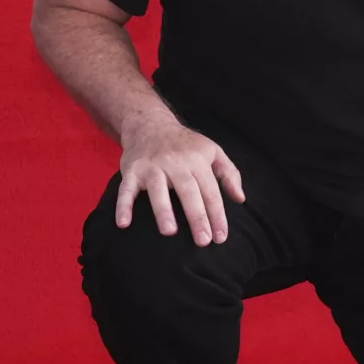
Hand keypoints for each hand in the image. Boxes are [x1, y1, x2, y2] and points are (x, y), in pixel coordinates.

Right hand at [116, 110, 244, 243]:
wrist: (150, 123)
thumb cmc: (186, 143)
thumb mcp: (213, 151)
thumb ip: (229, 174)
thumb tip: (240, 199)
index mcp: (197, 160)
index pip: (210, 191)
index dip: (217, 215)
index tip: (221, 237)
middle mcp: (175, 162)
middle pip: (188, 191)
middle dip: (197, 216)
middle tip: (203, 241)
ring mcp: (152, 166)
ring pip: (158, 189)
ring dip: (163, 210)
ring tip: (170, 232)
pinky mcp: (132, 170)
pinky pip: (126, 189)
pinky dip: (123, 205)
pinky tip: (123, 224)